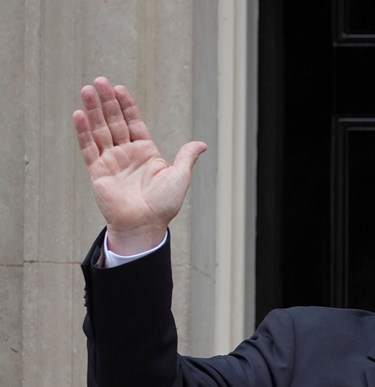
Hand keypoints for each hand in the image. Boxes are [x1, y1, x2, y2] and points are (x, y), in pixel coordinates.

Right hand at [72, 77, 206, 254]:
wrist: (145, 225)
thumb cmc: (164, 204)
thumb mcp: (180, 176)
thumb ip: (186, 156)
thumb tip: (202, 144)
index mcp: (146, 152)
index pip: (134, 122)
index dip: (127, 106)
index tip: (119, 89)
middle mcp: (127, 154)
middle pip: (114, 122)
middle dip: (107, 102)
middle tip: (99, 81)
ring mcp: (111, 161)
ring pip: (100, 130)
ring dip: (93, 111)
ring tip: (87, 90)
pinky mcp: (98, 172)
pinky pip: (89, 148)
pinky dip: (83, 132)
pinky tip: (79, 115)